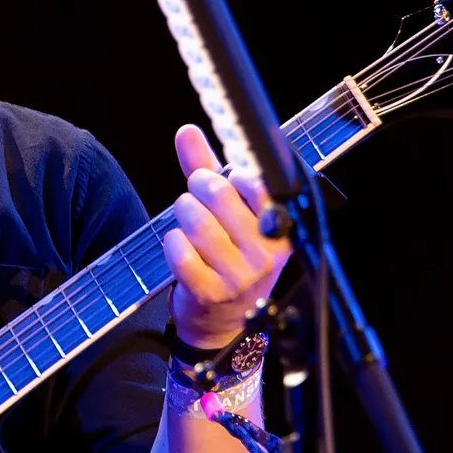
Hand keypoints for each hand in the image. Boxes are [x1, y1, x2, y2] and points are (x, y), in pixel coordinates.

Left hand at [161, 124, 292, 348]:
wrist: (222, 321)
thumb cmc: (228, 255)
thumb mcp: (227, 211)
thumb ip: (208, 167)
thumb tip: (187, 131)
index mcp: (280, 227)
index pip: (252, 180)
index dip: (229, 176)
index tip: (226, 183)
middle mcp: (267, 253)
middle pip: (216, 192)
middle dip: (197, 188)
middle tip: (197, 198)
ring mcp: (240, 275)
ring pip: (194, 218)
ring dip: (182, 214)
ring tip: (190, 223)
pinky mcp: (210, 292)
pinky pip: (178, 248)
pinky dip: (172, 242)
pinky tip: (182, 249)